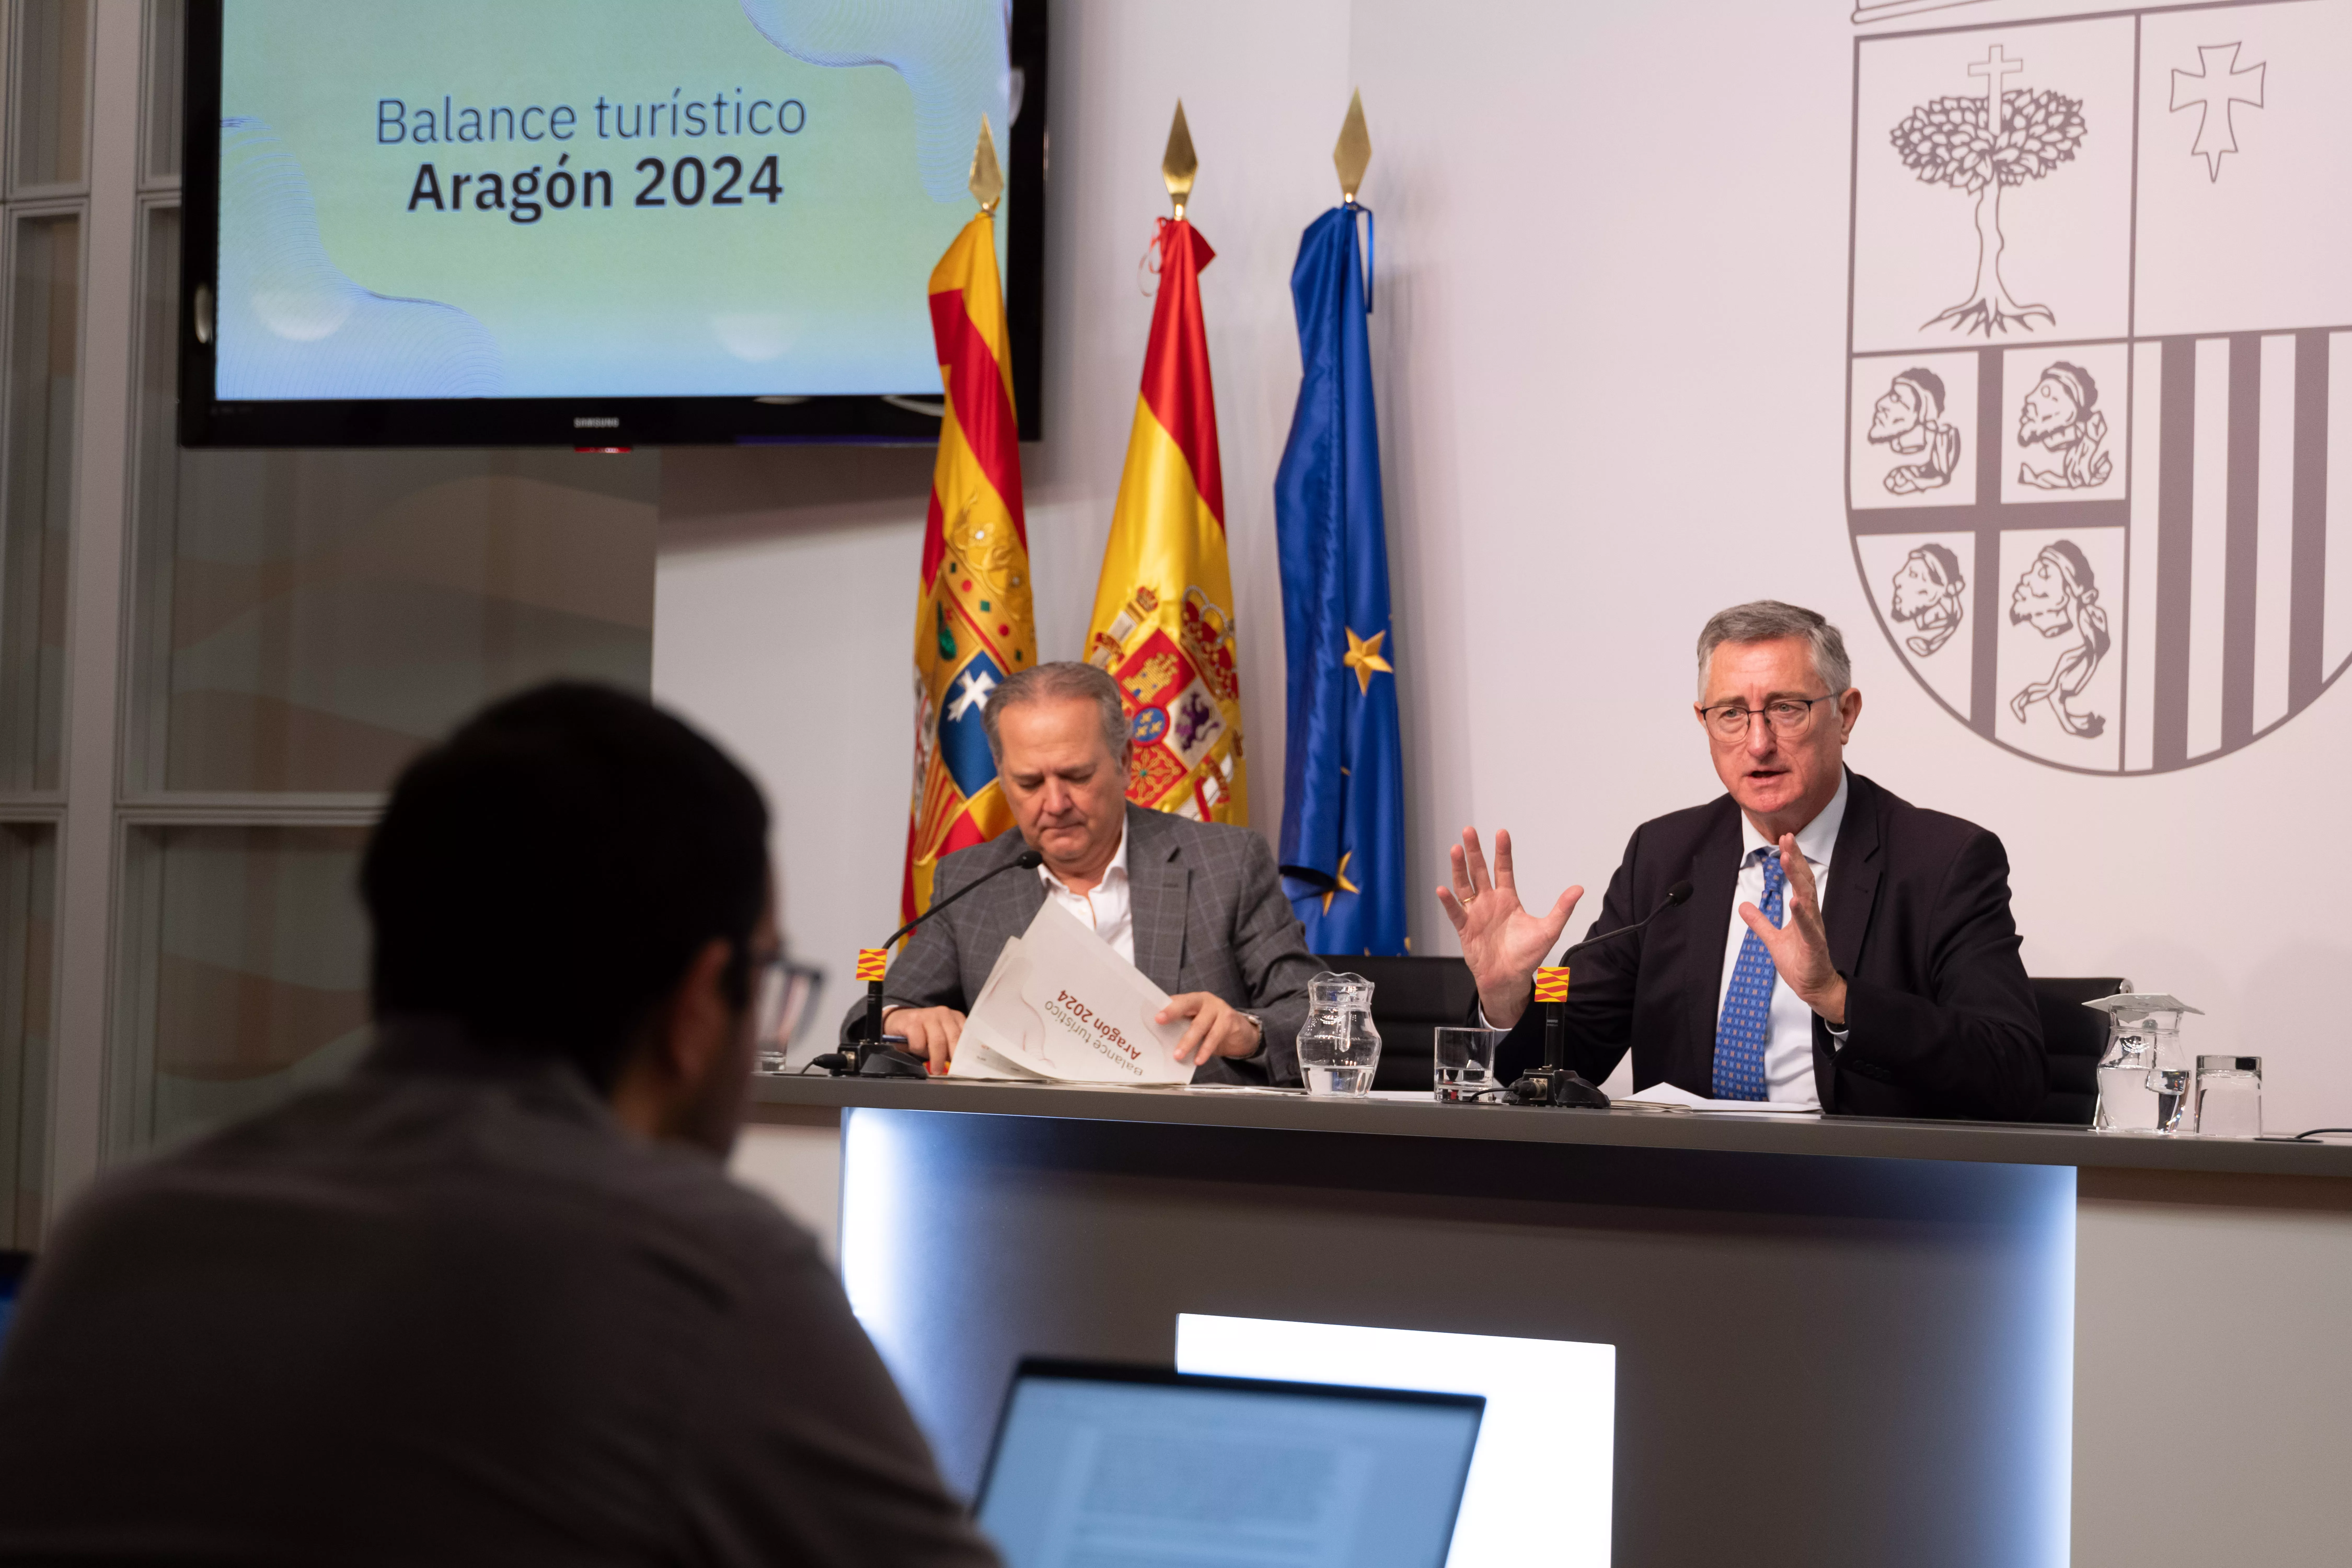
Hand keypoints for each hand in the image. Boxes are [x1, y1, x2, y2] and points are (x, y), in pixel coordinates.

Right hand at [880, 1006, 964, 1075]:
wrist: (898, 1019)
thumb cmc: (922, 1032)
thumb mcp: (940, 1036)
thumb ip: (950, 1045)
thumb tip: (958, 1063)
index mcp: (954, 1017)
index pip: (965, 1034)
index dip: (966, 1051)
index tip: (967, 1065)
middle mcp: (943, 1014)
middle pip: (953, 1038)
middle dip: (953, 1057)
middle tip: (953, 1072)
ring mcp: (927, 1016)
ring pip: (938, 1041)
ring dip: (937, 1058)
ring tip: (936, 1070)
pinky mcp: (912, 1022)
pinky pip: (919, 1041)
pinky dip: (918, 1050)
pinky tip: (915, 1050)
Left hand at [1156, 992, 1262, 1065]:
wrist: (1241, 1032)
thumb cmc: (1212, 1028)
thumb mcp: (1196, 1024)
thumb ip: (1182, 1026)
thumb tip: (1160, 1040)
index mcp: (1193, 1000)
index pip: (1177, 1000)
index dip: (1164, 1006)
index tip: (1153, 1013)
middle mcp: (1205, 1000)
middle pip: (1187, 1004)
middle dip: (1173, 1011)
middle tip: (1159, 1019)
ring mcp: (1219, 1009)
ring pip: (1200, 1024)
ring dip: (1188, 1041)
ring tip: (1178, 1055)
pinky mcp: (1229, 1021)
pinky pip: (1215, 1036)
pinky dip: (1205, 1049)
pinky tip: (1198, 1060)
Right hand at [1435, 827, 1582, 1029]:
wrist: (1509, 978)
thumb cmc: (1526, 956)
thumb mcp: (1548, 930)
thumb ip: (1562, 908)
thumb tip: (1579, 889)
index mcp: (1507, 899)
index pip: (1503, 869)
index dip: (1502, 852)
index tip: (1501, 833)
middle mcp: (1489, 902)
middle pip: (1479, 871)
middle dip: (1474, 851)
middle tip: (1469, 831)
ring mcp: (1475, 914)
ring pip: (1464, 885)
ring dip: (1459, 868)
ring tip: (1455, 850)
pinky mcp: (1465, 928)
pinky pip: (1455, 912)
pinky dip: (1448, 902)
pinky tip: (1442, 889)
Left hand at [1738, 835, 1846, 1025]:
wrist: (1813, 986)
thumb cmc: (1799, 962)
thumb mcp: (1772, 939)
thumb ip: (1759, 922)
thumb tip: (1743, 905)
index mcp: (1803, 912)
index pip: (1798, 880)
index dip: (1792, 860)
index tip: (1784, 841)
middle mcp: (1811, 916)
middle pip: (1804, 882)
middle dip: (1796, 860)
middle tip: (1788, 838)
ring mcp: (1814, 929)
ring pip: (1807, 899)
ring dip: (1797, 878)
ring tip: (1787, 859)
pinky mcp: (1814, 945)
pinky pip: (1808, 927)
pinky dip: (1801, 914)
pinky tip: (1795, 900)